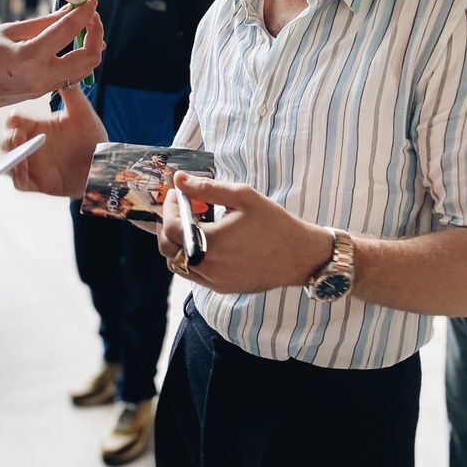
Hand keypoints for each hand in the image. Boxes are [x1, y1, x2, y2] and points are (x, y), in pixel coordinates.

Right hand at [0, 0, 103, 119]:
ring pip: (85, 69)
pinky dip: (79, 57)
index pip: (68, 31)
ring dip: (91, 46)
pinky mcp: (44, 92)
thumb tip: (69, 9)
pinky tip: (75, 42)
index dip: (84, 12)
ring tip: (85, 25)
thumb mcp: (8, 32)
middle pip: (89, 57)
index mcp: (29, 58)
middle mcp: (42, 77)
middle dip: (96, 33)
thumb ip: (43, 22)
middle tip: (91, 15)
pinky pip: (72, 75)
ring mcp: (45, 88)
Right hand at [2, 84, 106, 197]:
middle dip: (8, 138)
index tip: (17, 118)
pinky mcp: (36, 183)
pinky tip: (23, 169)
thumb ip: (71, 93)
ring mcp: (31, 165)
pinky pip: (18, 182)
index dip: (13, 120)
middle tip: (19, 136)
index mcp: (37, 127)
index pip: (15, 121)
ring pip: (8, 161)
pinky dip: (17, 176)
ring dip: (10, 156)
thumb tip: (63, 69)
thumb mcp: (83, 114)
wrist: (103, 166)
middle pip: (6, 140)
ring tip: (21, 153)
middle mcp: (30, 145)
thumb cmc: (93, 138)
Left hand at [157, 171, 333, 293]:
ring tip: (195, 224)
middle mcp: (207, 266)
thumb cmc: (274, 224)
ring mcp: (213, 280)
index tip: (176, 193)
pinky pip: (194, 274)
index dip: (169, 207)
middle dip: (168, 225)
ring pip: (177, 264)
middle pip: (167, 248)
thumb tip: (179, 179)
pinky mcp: (222, 287)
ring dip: (178, 243)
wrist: (300, 256)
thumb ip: (207, 188)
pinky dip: (191, 257)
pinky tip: (209, 241)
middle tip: (181, 208)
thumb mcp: (243, 197)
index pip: (171, 227)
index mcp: (210, 242)